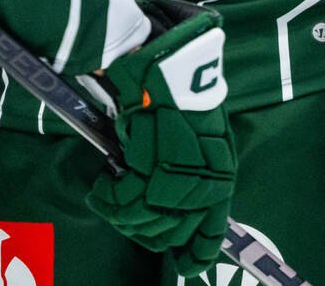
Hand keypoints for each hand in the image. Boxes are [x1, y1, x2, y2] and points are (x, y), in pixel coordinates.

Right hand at [86, 5, 234, 276]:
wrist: (158, 58)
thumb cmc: (172, 90)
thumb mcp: (191, 134)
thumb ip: (187, 168)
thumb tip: (164, 202)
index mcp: (220, 171)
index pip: (213, 228)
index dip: (198, 251)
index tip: (186, 265)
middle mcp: (206, 178)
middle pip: (174, 228)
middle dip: (145, 229)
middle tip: (122, 212)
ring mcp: (180, 172)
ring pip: (148, 218)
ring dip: (123, 212)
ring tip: (108, 195)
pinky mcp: (151, 161)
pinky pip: (127, 198)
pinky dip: (109, 197)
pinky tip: (103, 186)